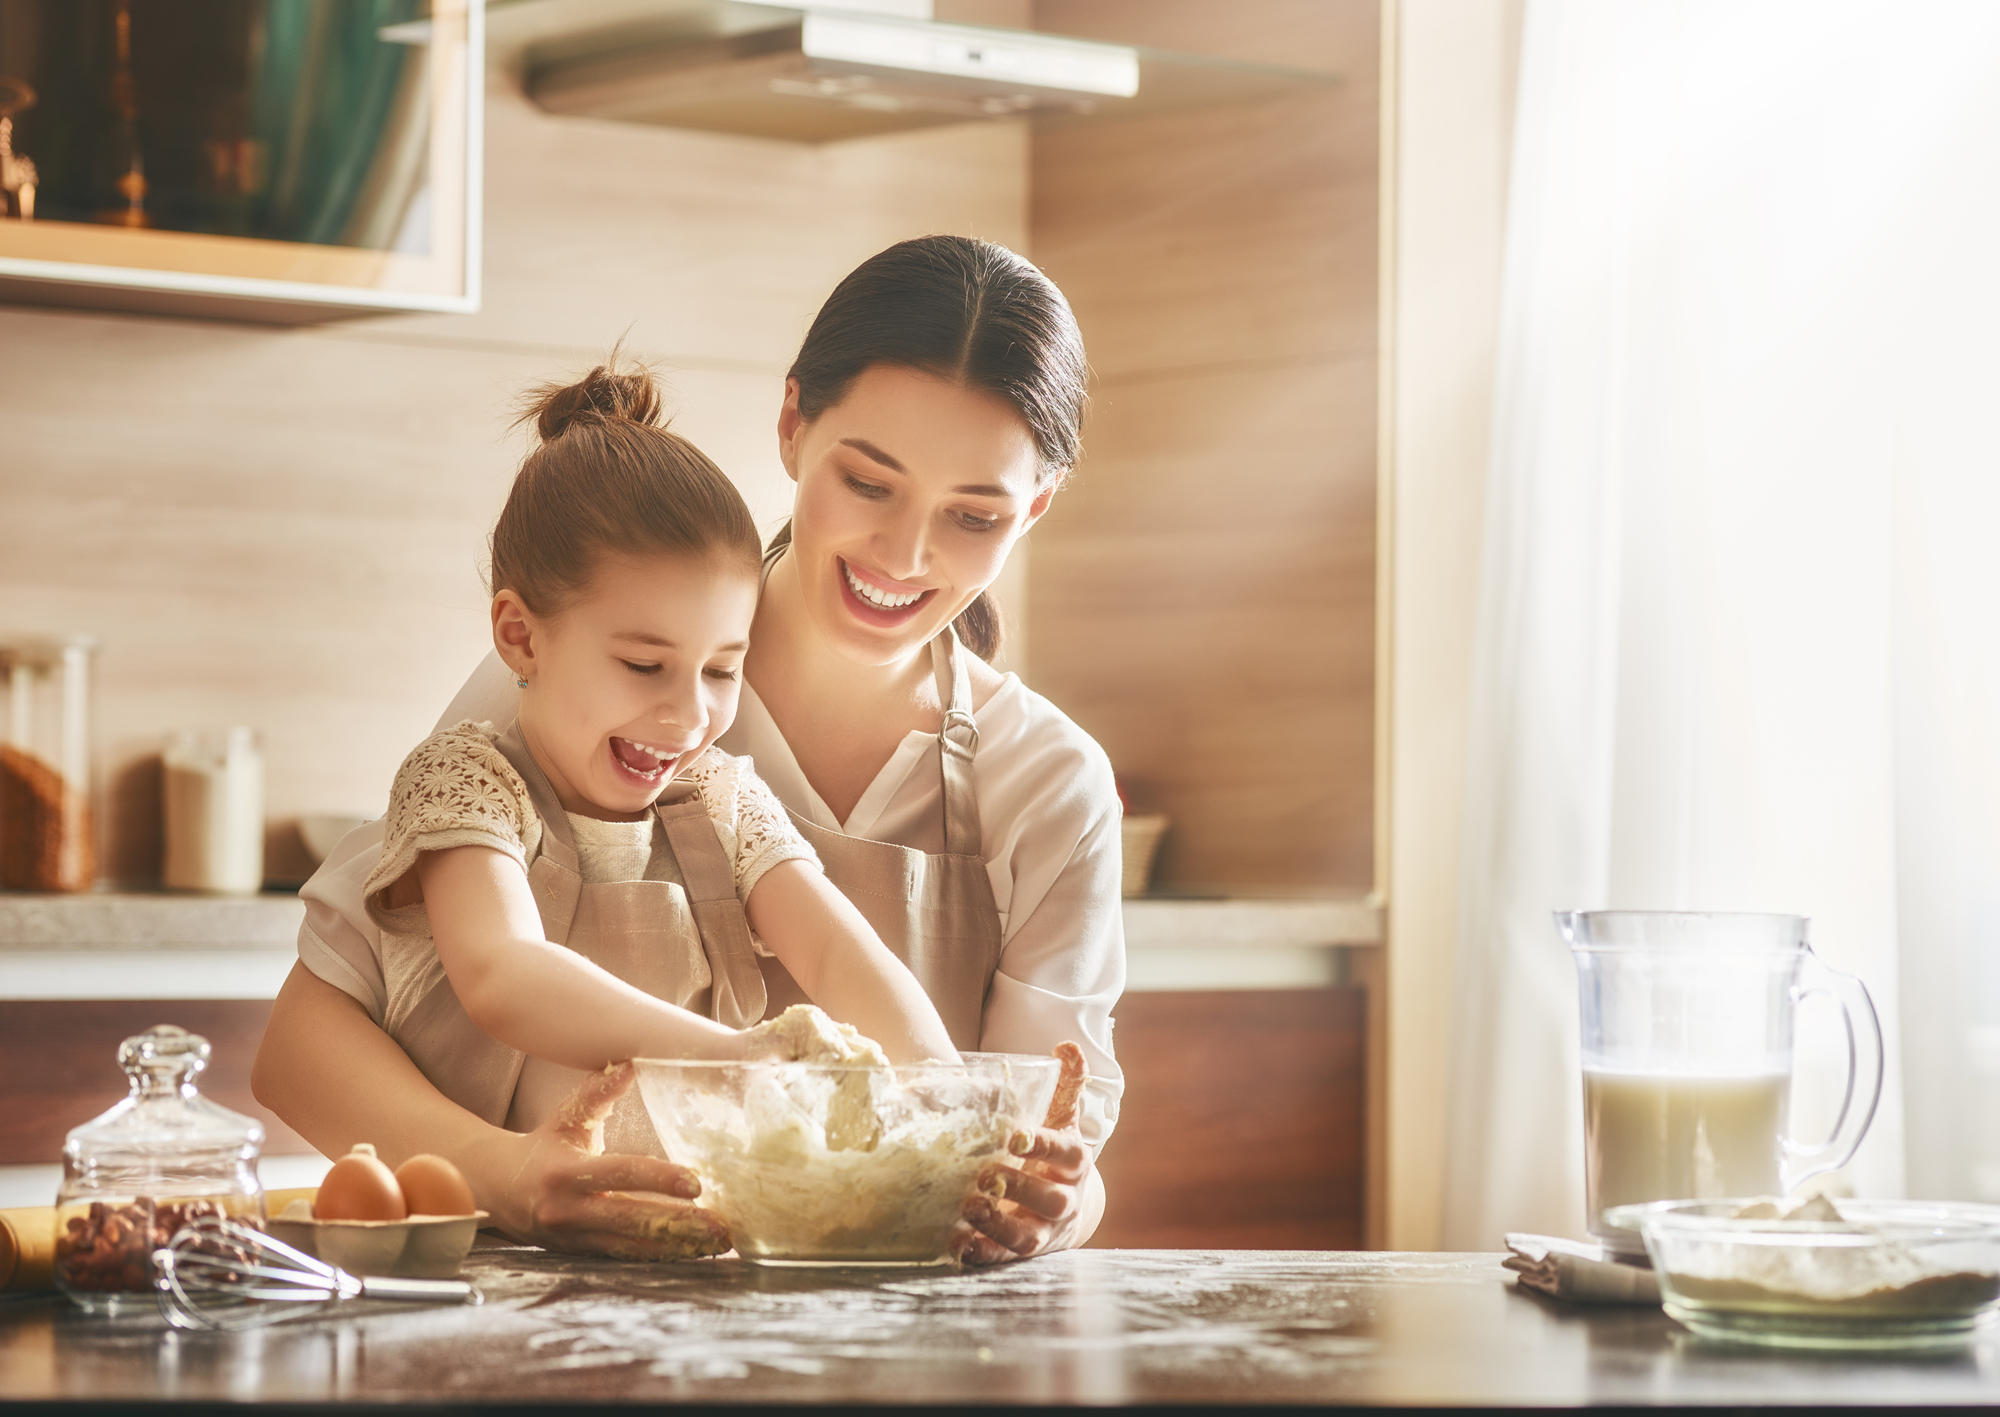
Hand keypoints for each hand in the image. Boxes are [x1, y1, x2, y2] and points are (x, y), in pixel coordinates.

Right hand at [471, 1062, 730, 1259]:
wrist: (497, 1192)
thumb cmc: (542, 1149)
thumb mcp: (566, 1119)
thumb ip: (597, 1094)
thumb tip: (630, 1064)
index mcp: (567, 1173)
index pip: (620, 1174)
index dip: (658, 1178)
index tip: (697, 1184)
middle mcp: (570, 1210)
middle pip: (632, 1220)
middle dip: (680, 1224)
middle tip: (722, 1226)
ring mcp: (575, 1238)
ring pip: (632, 1247)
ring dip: (677, 1247)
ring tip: (718, 1244)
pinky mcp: (581, 1254)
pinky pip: (625, 1257)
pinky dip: (659, 1256)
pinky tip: (692, 1253)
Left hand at [954, 1043, 1091, 1265]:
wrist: (1067, 1205)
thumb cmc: (1056, 1153)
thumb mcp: (1062, 1118)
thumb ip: (1065, 1085)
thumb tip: (1066, 1046)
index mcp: (1075, 1163)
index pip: (1066, 1154)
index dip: (1042, 1146)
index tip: (1014, 1137)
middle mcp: (1064, 1201)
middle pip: (1051, 1200)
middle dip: (1021, 1188)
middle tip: (985, 1173)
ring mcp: (1044, 1230)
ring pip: (1027, 1236)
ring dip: (999, 1226)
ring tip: (970, 1209)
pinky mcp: (1022, 1252)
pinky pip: (1004, 1258)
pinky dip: (982, 1254)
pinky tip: (957, 1244)